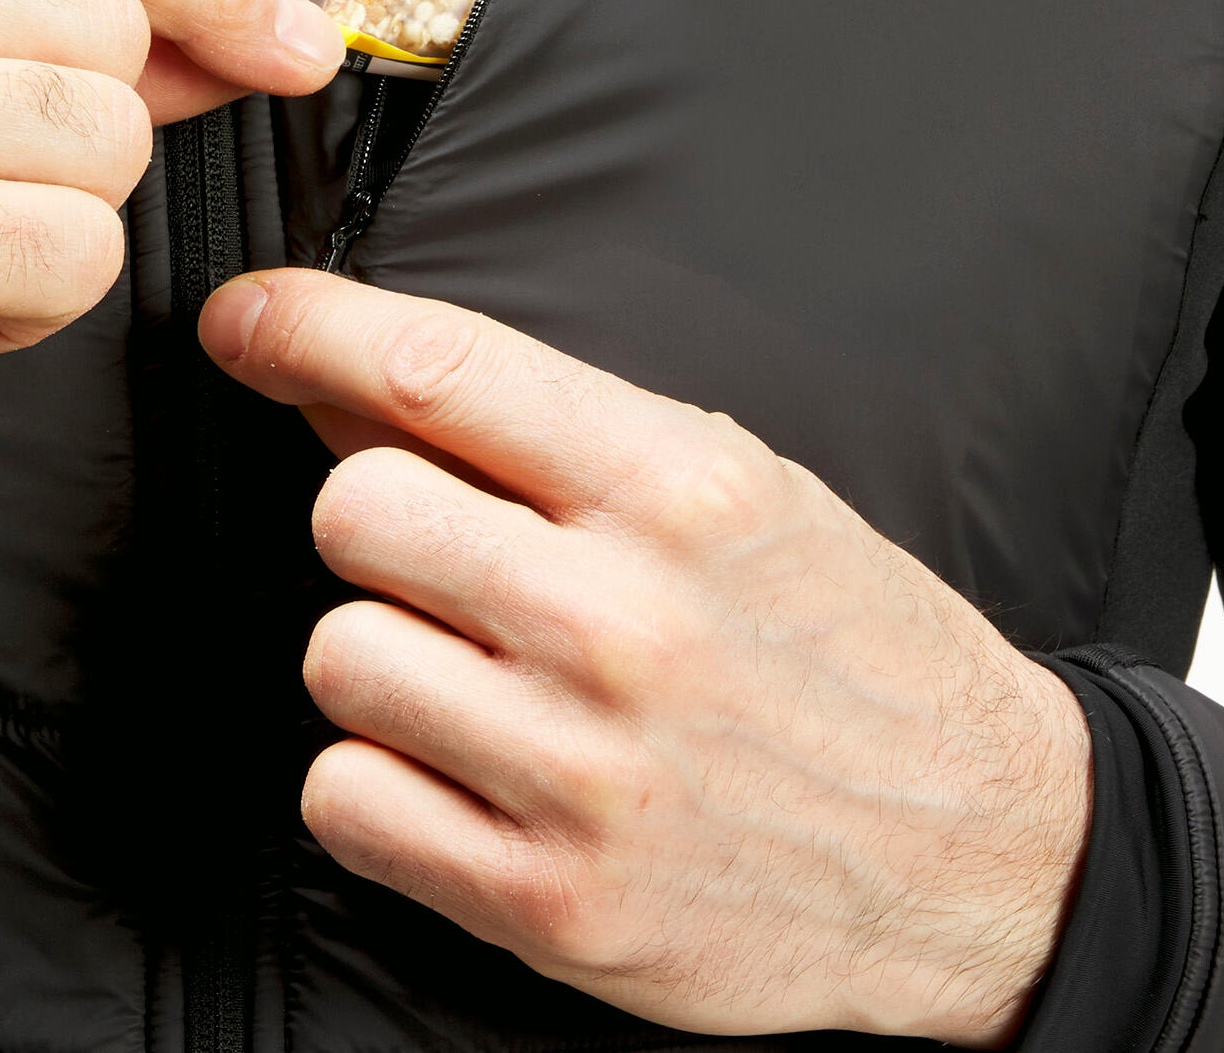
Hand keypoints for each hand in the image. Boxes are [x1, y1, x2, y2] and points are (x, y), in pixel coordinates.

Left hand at [200, 271, 1092, 1044]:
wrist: (977, 849)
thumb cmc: (850, 648)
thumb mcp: (736, 492)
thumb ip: (554, 439)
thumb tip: (355, 386)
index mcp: (680, 487)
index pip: (443, 371)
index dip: (309, 328)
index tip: (246, 321)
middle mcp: (625, 618)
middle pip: (356, 511)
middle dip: (378, 523)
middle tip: (445, 560)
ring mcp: (582, 768)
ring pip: (339, 655)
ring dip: (384, 658)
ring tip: (481, 676)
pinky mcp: (551, 902)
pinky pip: (347, 801)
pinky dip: (381, 783)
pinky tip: (466, 770)